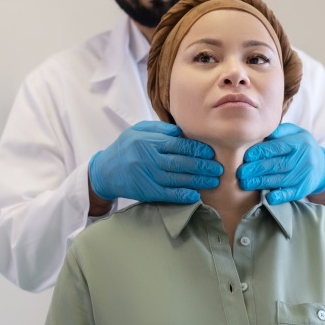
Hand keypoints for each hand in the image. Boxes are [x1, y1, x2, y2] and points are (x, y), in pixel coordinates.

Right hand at [89, 121, 222, 202]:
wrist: (105, 171)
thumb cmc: (126, 147)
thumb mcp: (139, 130)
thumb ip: (161, 128)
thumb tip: (183, 131)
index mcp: (149, 141)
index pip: (179, 144)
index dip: (198, 149)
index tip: (211, 152)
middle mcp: (149, 158)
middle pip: (181, 162)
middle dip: (203, 166)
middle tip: (219, 168)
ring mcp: (148, 176)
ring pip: (178, 179)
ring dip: (199, 181)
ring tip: (214, 181)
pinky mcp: (147, 191)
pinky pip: (168, 194)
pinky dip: (183, 195)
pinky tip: (196, 195)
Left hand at [237, 123, 324, 204]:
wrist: (321, 164)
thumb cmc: (300, 145)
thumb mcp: (294, 132)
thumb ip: (279, 131)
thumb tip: (261, 131)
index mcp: (299, 142)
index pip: (278, 147)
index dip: (261, 152)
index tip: (246, 157)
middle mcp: (303, 159)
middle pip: (278, 165)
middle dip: (257, 169)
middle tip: (240, 173)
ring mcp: (304, 175)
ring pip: (281, 180)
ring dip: (261, 183)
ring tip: (245, 184)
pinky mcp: (304, 188)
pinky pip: (292, 194)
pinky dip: (280, 197)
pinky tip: (268, 198)